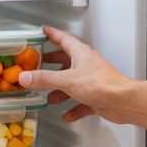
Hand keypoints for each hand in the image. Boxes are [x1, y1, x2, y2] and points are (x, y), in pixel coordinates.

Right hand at [19, 26, 134, 123]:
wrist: (122, 101)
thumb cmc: (99, 83)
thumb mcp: (66, 80)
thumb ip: (44, 79)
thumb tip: (24, 77)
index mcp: (80, 53)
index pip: (63, 39)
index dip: (52, 34)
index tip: (43, 31)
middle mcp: (86, 65)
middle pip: (66, 62)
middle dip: (52, 65)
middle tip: (38, 65)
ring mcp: (92, 81)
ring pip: (72, 84)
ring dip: (60, 91)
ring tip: (48, 98)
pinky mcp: (97, 97)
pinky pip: (81, 102)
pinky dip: (73, 108)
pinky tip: (66, 116)